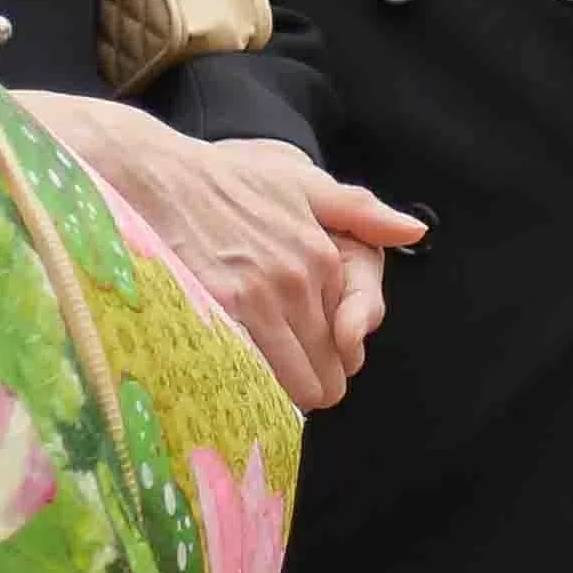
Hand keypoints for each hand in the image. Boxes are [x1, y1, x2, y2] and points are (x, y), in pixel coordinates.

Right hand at [19, 94, 423, 411]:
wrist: (157, 177)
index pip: (346, 344)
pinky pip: (252, 376)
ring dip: (280, 394)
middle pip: (324, 375)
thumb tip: (415, 229)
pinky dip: (248, 388)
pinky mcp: (220, 312)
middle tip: (281, 378)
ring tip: (256, 385)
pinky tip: (231, 380)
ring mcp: (259, 300)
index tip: (306, 357)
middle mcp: (298, 282)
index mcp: (322, 259)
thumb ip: (361, 212)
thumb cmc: (227, 181)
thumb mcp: (303, 184)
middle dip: (309, 384)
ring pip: (293, 386)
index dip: (328, 360)